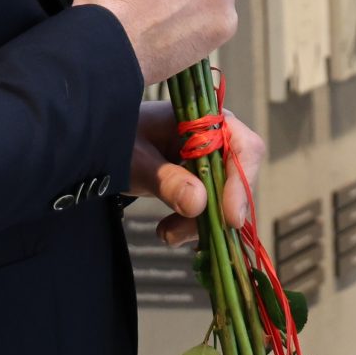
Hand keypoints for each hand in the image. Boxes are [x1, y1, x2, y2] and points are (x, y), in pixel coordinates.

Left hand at [131, 100, 266, 247]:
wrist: (110, 147)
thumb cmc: (121, 140)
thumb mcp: (137, 161)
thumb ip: (166, 179)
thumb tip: (199, 203)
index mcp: (208, 120)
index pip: (244, 148)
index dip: (242, 182)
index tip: (231, 217)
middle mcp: (218, 140)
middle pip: (238, 181)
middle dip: (214, 212)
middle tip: (181, 232)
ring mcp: (212, 163)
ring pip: (225, 201)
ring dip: (200, 224)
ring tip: (166, 234)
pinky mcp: (204, 184)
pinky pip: (211, 210)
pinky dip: (193, 226)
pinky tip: (169, 231)